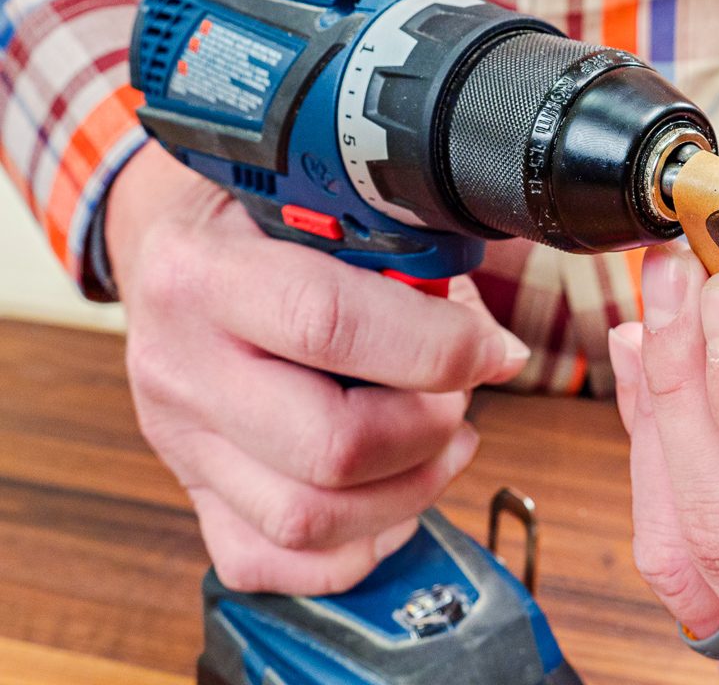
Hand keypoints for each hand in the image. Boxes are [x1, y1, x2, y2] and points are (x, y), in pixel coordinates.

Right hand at [105, 144, 528, 594]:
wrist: (172, 257)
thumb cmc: (264, 227)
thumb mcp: (325, 207)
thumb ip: (406, 266)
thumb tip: (495, 353)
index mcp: (202, 274)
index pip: (329, 325)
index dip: (438, 349)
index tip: (492, 350)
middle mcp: (178, 368)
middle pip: (329, 448)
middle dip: (429, 430)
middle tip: (457, 396)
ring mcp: (180, 444)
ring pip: (308, 521)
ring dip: (408, 491)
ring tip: (441, 442)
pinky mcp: (193, 496)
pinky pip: (277, 562)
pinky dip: (355, 545)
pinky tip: (389, 493)